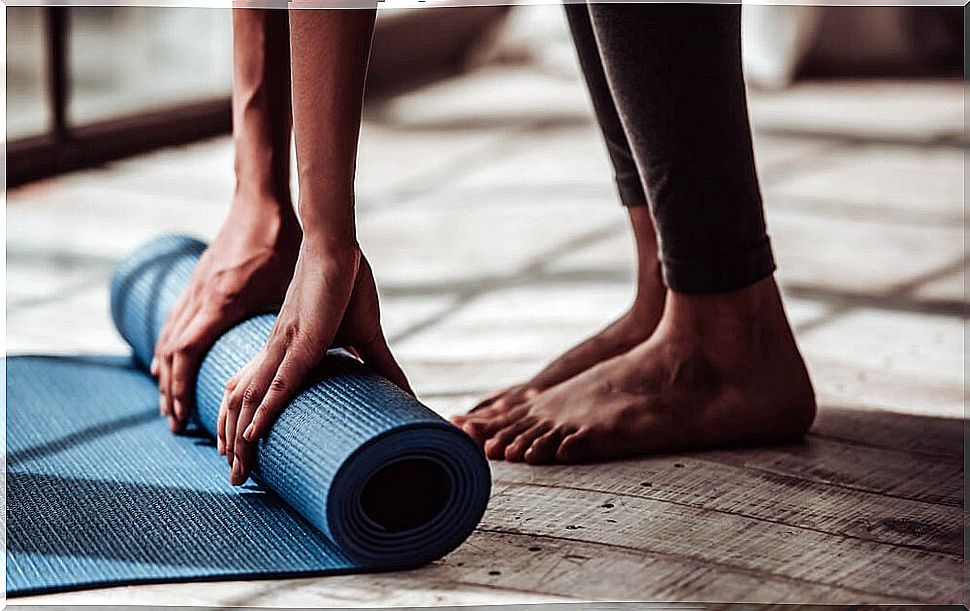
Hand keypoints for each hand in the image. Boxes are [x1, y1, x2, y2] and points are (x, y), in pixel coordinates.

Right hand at [151, 202, 299, 432]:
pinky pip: (175, 321)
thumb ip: (304, 324)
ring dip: (166, 372)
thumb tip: (347, 353)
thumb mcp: (291, 287)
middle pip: (173, 353)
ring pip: (169, 337)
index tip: (182, 415)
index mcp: (224, 302)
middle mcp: (203, 298)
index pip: (189, 352)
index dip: (183, 385)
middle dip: (171, 391)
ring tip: (168, 403)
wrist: (259, 201)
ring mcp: (196, 288)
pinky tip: (168, 361)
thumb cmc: (281, 242)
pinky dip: (168, 346)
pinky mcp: (199, 281)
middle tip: (174, 424)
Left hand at [218, 240, 410, 484]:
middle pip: (243, 404)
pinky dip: (263, 410)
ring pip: (252, 401)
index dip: (247, 425)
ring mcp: (285, 346)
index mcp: (286, 350)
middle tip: (237, 478)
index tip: (244, 454)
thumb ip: (381, 365)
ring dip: (240, 438)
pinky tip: (251, 436)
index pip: (257, 394)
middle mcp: (276, 352)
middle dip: (235, 444)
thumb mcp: (365, 335)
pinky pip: (277, 383)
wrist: (338, 247)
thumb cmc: (347, 284)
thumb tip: (405, 391)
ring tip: (237, 470)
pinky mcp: (302, 341)